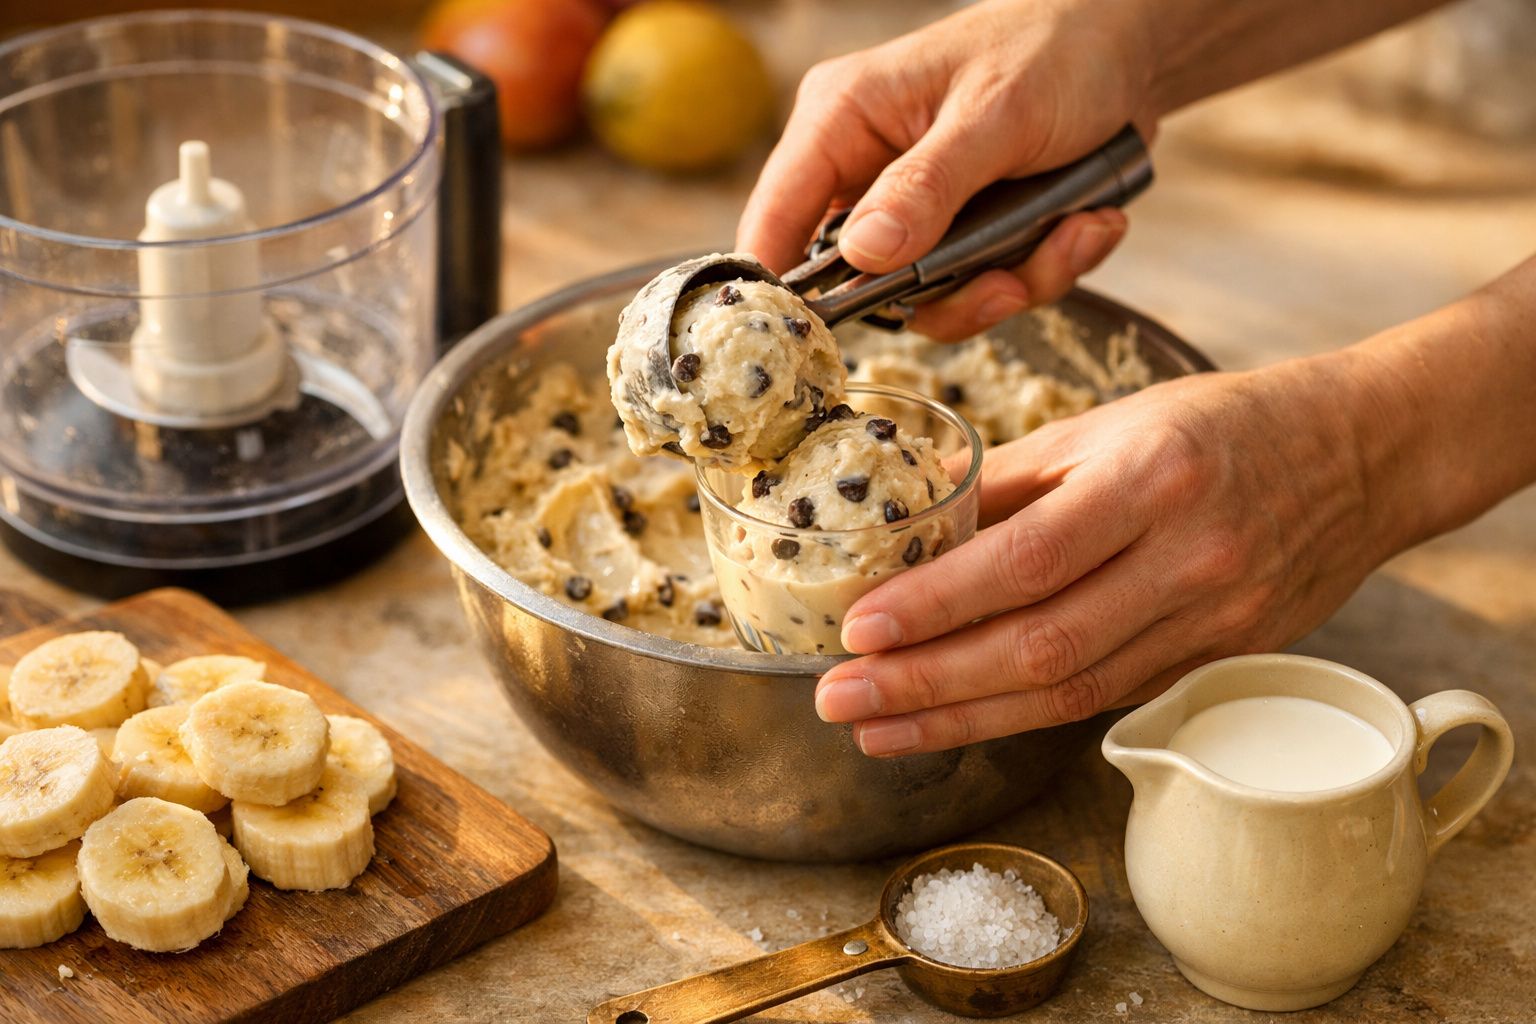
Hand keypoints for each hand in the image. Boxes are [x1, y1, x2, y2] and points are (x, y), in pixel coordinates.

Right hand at [736, 0, 1156, 339]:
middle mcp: (865, 174)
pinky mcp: (960, 236)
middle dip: (949, 294)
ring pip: (930, 299)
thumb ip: (927, 185)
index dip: (786, 293)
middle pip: (861, 285)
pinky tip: (1086, 223)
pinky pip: (981, 289)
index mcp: (841, 121)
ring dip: (1011, 282)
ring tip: (1076, 230)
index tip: (826, 343)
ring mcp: (914, 212)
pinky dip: (1043, 269)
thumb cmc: (1053, 50)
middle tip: (1010, 281)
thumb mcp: (994, 114)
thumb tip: (863, 254)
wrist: (1127, 49)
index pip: (775, 220)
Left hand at [814, 358, 1405, 754]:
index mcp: (1149, 478)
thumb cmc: (1223, 423)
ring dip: (961, 719)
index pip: (1026, 560)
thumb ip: (1010, 478)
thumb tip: (908, 524)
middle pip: (1039, 645)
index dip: (937, 605)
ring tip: (877, 730)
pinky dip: (1023, 714)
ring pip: (1069, 689)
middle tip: (838, 702)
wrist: (1361, 454)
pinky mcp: (1220, 656)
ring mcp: (1212, 618)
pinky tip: (958, 722)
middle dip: (927, 684)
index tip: (858, 630)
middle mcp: (1185, 557)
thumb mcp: (1110, 423)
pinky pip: (1106, 695)